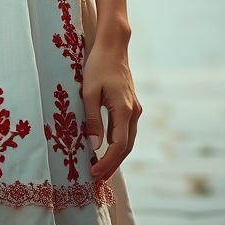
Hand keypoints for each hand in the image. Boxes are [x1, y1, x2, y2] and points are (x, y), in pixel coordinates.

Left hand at [80, 39, 140, 181]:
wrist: (113, 46)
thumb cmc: (98, 66)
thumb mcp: (89, 92)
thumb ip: (92, 119)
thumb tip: (94, 146)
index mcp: (124, 110)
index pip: (118, 146)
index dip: (107, 162)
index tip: (93, 172)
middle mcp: (134, 112)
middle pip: (126, 147)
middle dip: (113, 164)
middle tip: (97, 178)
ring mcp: (134, 108)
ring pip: (128, 140)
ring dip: (116, 155)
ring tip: (101, 168)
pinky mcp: (131, 105)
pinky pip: (126, 130)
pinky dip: (117, 142)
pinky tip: (105, 147)